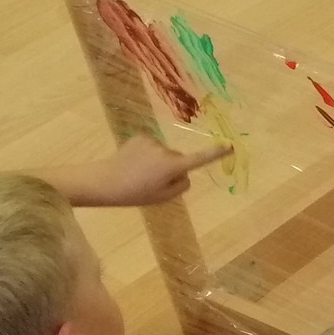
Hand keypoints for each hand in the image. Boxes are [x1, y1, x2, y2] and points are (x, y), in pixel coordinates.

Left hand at [76, 135, 229, 206]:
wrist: (104, 181)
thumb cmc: (135, 194)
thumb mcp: (162, 198)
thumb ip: (180, 186)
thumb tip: (185, 174)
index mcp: (173, 167)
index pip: (199, 159)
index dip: (215, 153)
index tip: (229, 146)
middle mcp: (166, 150)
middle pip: (178, 160)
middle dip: (171, 168)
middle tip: (152, 182)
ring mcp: (153, 142)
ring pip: (164, 153)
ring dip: (157, 162)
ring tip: (139, 173)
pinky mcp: (141, 136)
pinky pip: (152, 146)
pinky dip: (146, 154)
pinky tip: (133, 162)